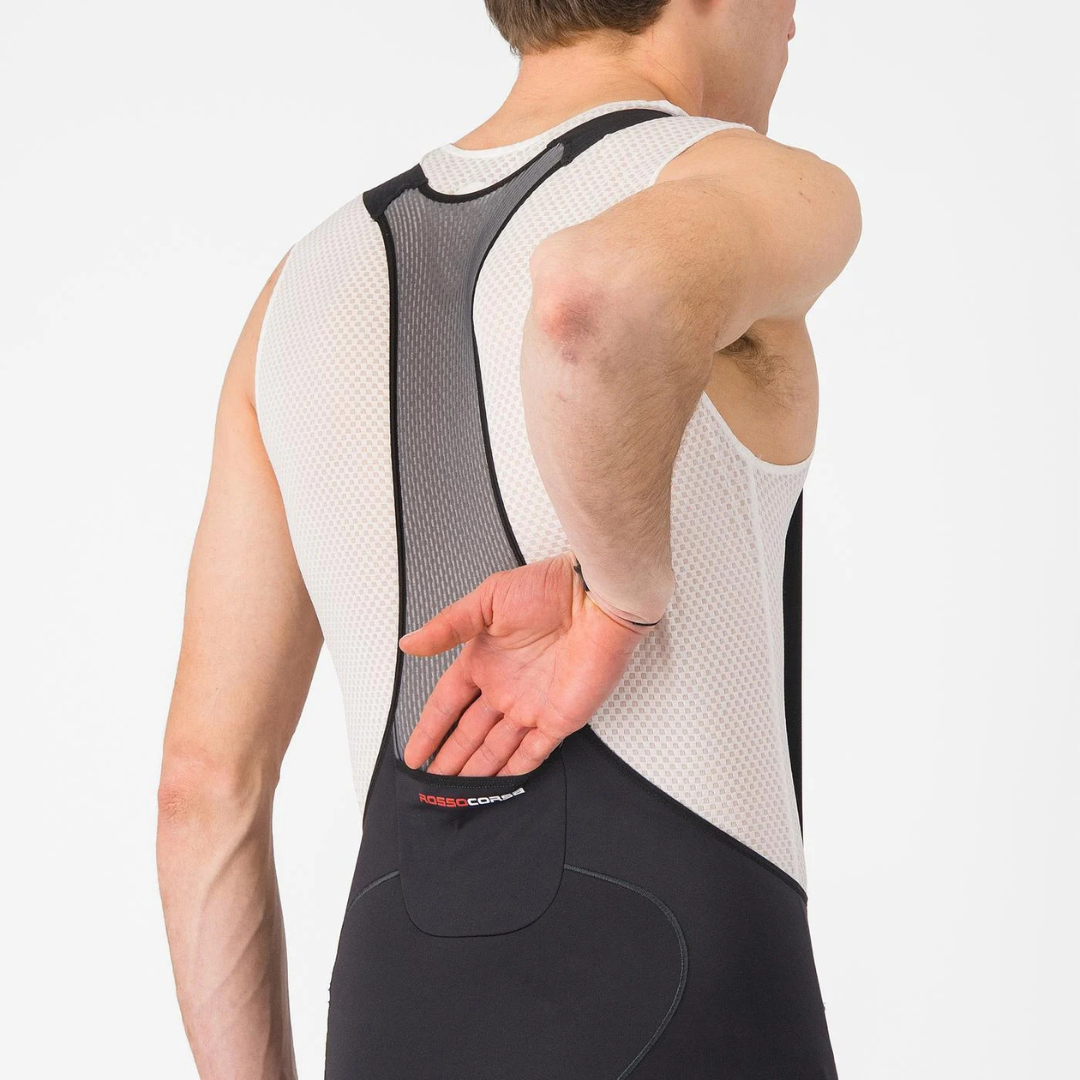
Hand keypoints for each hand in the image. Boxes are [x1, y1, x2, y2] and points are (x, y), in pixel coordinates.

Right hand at [399, 551, 648, 775]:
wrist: (597, 596)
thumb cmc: (547, 588)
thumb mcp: (487, 601)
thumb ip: (447, 627)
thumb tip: (408, 645)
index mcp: (484, 660)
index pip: (447, 703)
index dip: (429, 730)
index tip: (413, 755)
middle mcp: (505, 687)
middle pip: (469, 733)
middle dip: (450, 760)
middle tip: (430, 786)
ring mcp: (532, 706)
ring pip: (497, 749)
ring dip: (476, 772)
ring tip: (455, 795)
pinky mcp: (560, 718)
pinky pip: (533, 753)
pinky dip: (514, 771)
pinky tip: (495, 787)